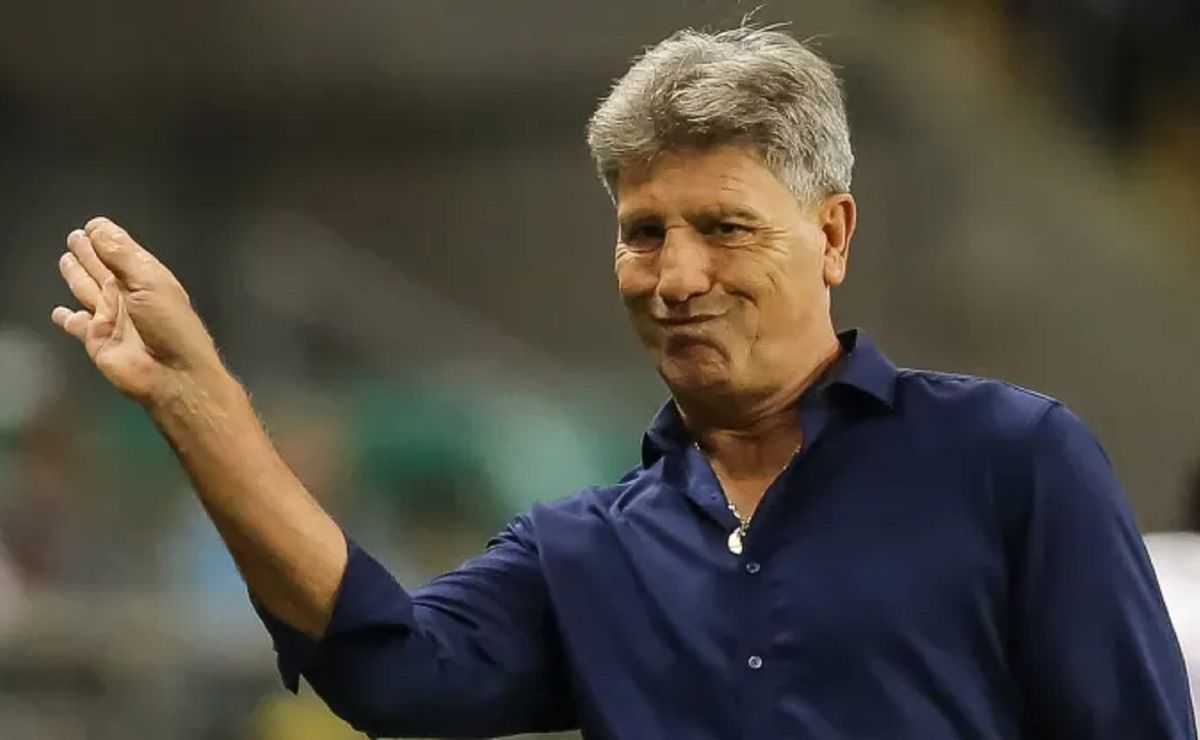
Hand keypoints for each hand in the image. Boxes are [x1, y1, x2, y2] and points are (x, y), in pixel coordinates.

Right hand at [51, 217, 227, 406]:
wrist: (173, 375)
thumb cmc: (169, 324)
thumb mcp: (150, 282)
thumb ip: (121, 256)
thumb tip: (97, 228)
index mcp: (146, 278)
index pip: (122, 252)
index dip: (108, 238)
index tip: (92, 224)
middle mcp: (127, 295)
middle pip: (102, 268)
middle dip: (90, 253)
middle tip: (75, 237)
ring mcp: (110, 318)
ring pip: (87, 290)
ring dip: (77, 276)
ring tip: (66, 259)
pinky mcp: (96, 340)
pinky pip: (77, 325)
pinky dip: (68, 319)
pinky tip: (59, 312)